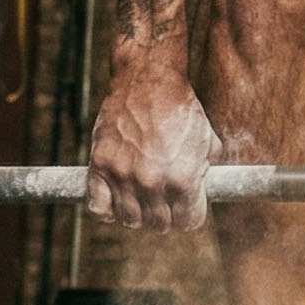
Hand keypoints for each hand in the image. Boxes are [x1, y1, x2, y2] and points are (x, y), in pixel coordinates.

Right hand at [85, 70, 222, 231]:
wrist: (149, 79)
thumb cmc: (181, 109)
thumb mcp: (207, 141)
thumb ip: (205, 173)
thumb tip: (202, 193)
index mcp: (183, 179)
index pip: (188, 223)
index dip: (190, 215)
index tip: (186, 207)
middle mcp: (152, 182)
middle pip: (158, 225)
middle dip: (165, 215)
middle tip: (164, 201)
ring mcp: (123, 175)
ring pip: (129, 220)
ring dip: (137, 214)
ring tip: (142, 199)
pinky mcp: (100, 164)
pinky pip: (97, 206)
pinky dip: (106, 208)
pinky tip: (116, 198)